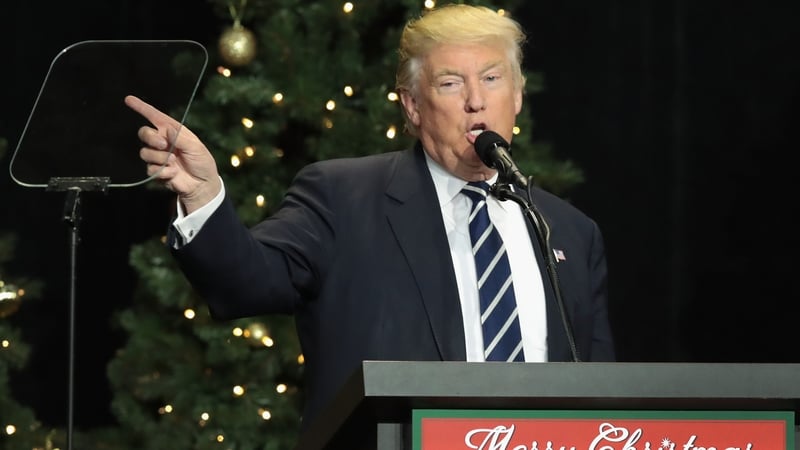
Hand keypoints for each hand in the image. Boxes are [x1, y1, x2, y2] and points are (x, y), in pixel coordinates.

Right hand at [125, 95, 220, 213]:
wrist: (201, 184)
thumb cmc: (202, 162)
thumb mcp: (196, 148)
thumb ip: (181, 138)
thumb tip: (167, 130)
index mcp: (173, 131)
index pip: (154, 116)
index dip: (141, 107)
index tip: (129, 99)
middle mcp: (162, 141)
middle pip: (144, 133)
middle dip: (151, 138)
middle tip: (163, 145)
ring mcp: (158, 156)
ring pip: (145, 152)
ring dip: (159, 158)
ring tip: (174, 162)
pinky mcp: (156, 170)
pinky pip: (150, 168)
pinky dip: (163, 171)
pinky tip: (174, 173)